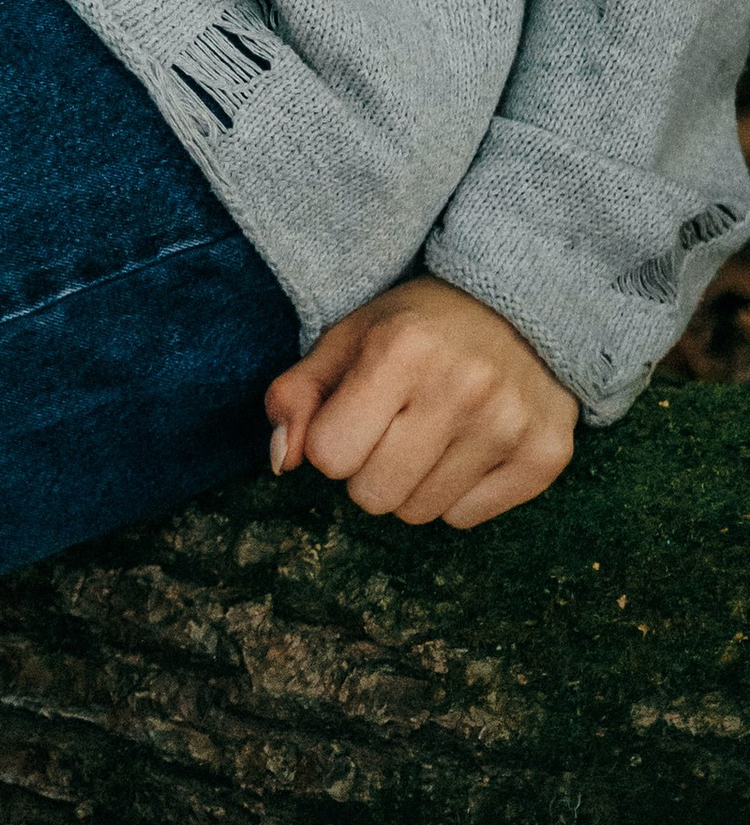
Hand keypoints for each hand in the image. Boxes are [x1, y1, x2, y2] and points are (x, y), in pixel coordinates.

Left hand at [265, 273, 576, 527]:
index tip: (352, 414)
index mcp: (401, 350)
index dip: (331, 441)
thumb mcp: (347, 338)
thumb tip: (280, 461)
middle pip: (374, 496)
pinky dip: (455, 494)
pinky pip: (467, 519)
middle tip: (389, 430)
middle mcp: (461, 388)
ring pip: (420, 513)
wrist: (519, 305)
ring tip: (429, 434)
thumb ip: (298, 394)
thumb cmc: (417, 327)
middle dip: (367, 471)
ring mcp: (509, 426)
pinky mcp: (545, 457)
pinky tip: (466, 447)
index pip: (330, 454)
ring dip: (411, 485)